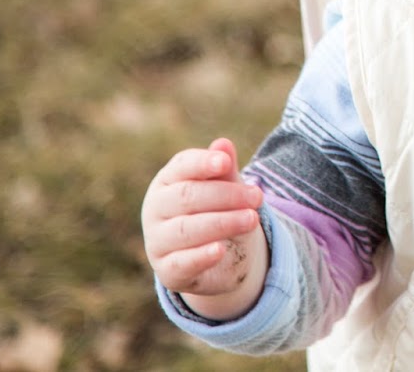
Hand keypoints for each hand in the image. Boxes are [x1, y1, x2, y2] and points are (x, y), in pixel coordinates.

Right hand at [141, 137, 267, 319]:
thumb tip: (223, 144)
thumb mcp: (226, 189)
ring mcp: (157, 241)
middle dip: (226, 195)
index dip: (202, 163)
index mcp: (167, 181)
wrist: (219, 257)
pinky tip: (220, 250)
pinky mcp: (167, 271)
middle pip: (187, 196)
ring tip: (252, 219)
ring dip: (222, 223)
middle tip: (257, 196)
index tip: (225, 162)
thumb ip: (224, 170)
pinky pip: (181, 263)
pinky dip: (201, 256)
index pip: (181, 166)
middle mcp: (155, 209)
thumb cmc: (218, 211)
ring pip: (186, 229)